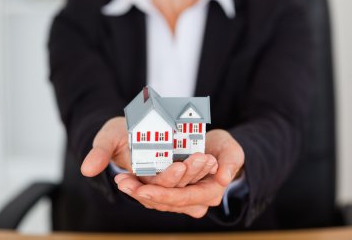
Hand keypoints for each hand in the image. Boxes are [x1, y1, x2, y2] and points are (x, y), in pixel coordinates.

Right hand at [81, 116, 218, 186]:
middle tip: (201, 159)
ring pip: (187, 180)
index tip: (178, 167)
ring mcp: (169, 175)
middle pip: (174, 185)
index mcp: (137, 181)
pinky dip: (204, 167)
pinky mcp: (181, 166)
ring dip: (200, 171)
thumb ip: (99, 153)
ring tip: (210, 158)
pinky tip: (216, 158)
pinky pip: (194, 171)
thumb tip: (86, 169)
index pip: (152, 186)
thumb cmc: (118, 132)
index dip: (165, 179)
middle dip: (188, 174)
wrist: (131, 123)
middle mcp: (155, 182)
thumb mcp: (107, 138)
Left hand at [114, 129, 244, 217]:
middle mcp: (193, 201)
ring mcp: (180, 197)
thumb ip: (231, 162)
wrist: (215, 148)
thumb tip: (223, 179)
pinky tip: (124, 178)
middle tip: (123, 183)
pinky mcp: (170, 191)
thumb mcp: (232, 150)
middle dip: (142, 194)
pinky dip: (138, 186)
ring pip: (156, 200)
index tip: (143, 189)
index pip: (183, 198)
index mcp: (208, 194)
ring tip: (120, 180)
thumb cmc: (223, 149)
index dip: (163, 195)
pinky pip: (153, 193)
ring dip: (136, 191)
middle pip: (165, 202)